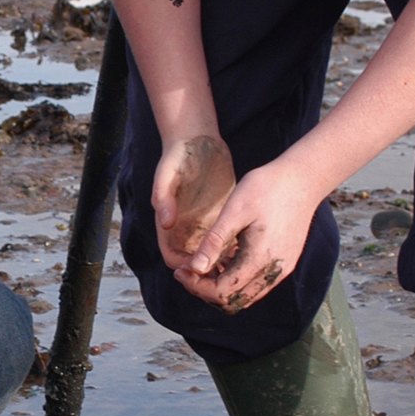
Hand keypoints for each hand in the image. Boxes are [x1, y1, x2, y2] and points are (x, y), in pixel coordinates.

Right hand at [153, 133, 235, 270]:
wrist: (199, 140)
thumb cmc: (179, 155)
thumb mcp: (168, 173)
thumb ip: (163, 197)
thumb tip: (164, 223)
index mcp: (169, 223)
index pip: (173, 258)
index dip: (186, 268)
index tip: (204, 268)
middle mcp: (185, 228)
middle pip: (193, 263)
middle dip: (207, 273)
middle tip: (227, 275)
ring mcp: (203, 223)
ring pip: (211, 256)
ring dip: (223, 264)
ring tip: (242, 266)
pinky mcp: (219, 216)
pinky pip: (226, 241)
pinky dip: (235, 249)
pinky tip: (252, 248)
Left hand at [176, 158, 321, 312]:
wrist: (304, 178)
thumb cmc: (267, 187)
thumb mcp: (234, 210)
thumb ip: (215, 242)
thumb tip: (194, 269)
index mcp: (259, 259)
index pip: (222, 293)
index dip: (196, 287)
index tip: (180, 270)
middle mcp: (273, 271)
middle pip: (232, 301)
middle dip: (206, 291)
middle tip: (188, 271)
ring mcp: (282, 269)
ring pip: (245, 296)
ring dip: (221, 287)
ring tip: (203, 265)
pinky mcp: (285, 262)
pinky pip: (257, 284)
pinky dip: (237, 280)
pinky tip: (225, 259)